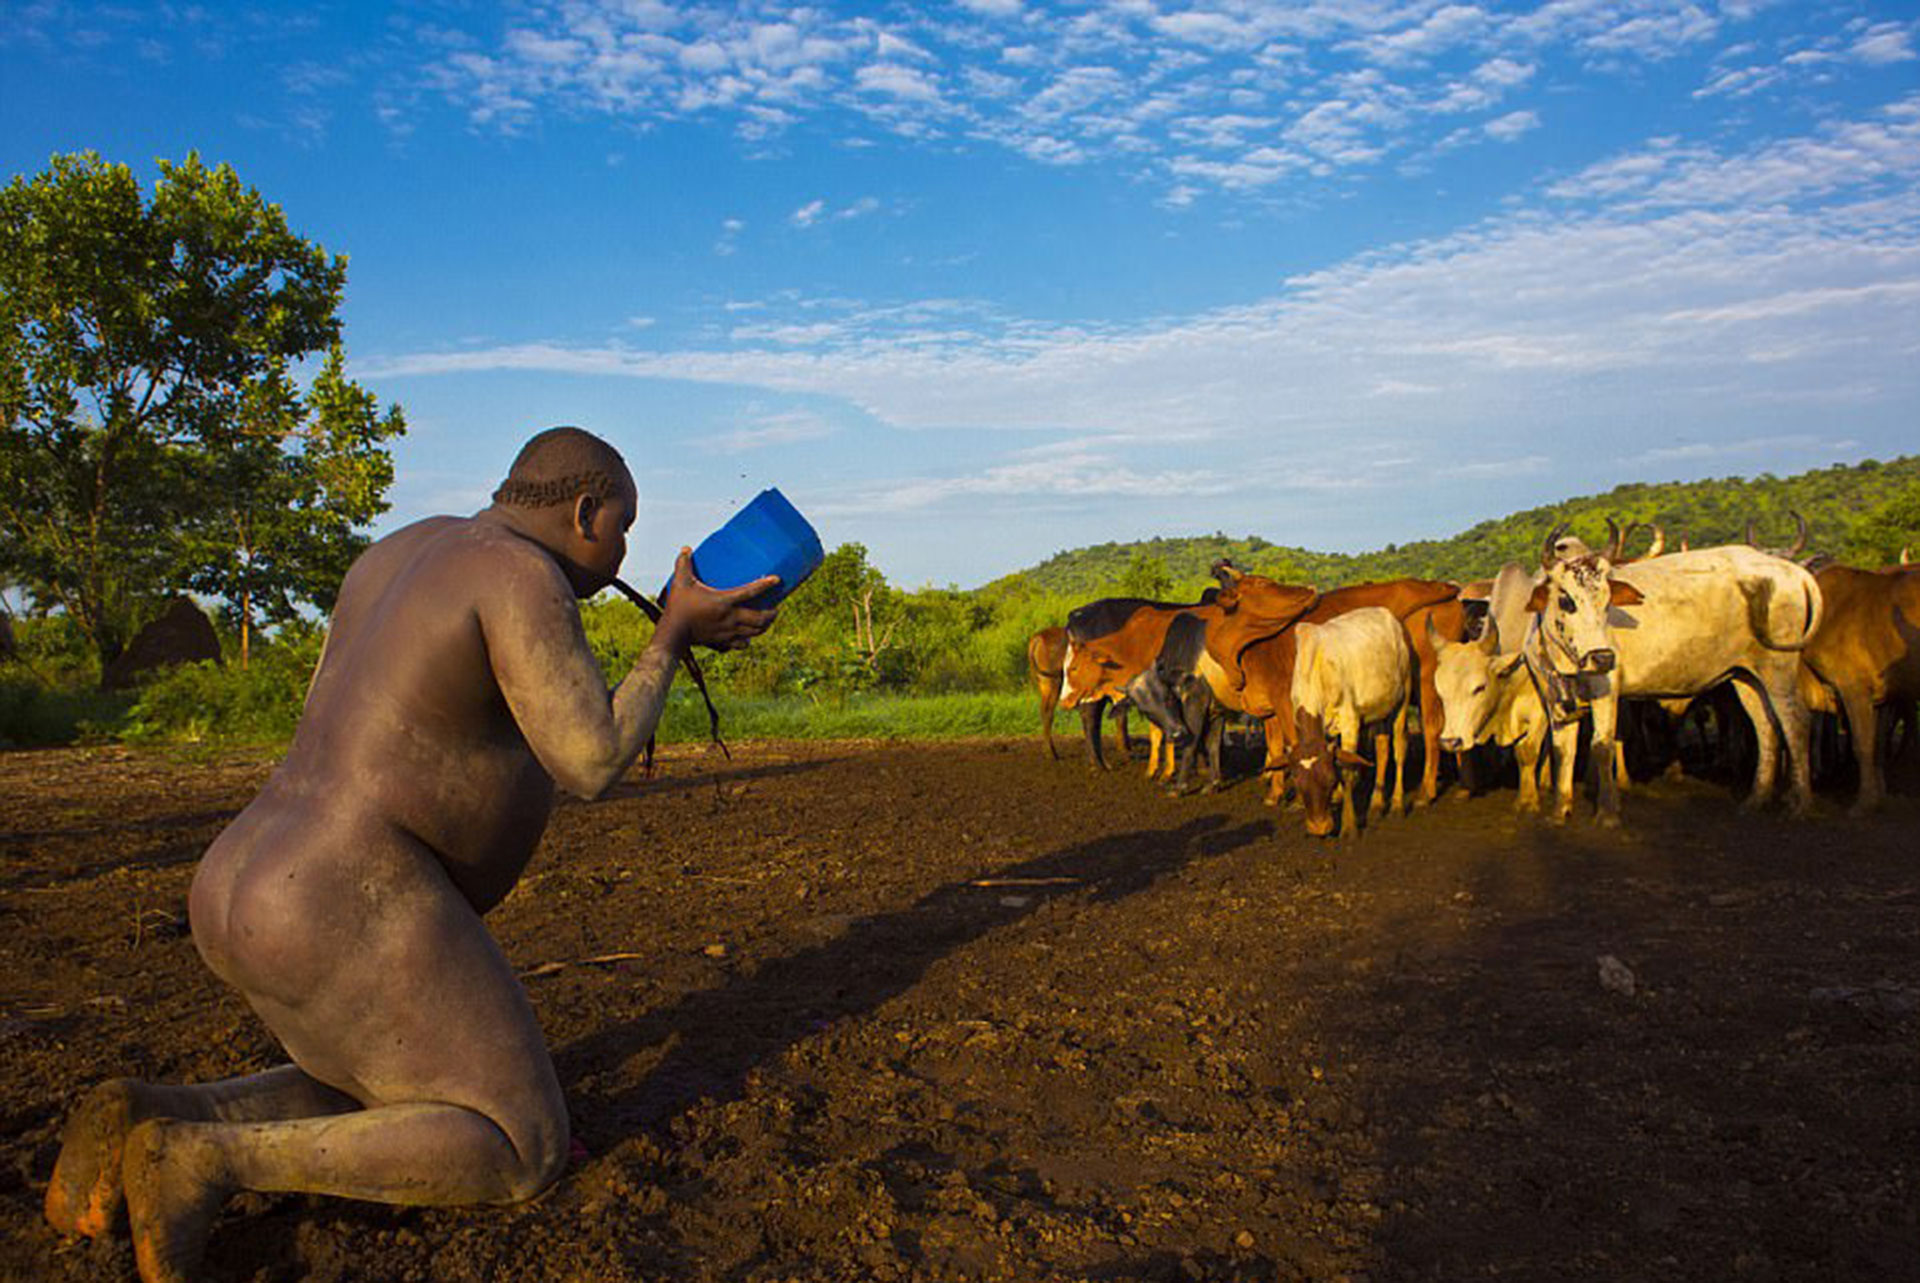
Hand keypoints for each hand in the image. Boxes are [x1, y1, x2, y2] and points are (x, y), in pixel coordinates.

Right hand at [660, 548, 778, 652]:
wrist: (673, 634)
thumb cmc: (678, 607)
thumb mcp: (680, 582)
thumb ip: (683, 564)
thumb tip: (685, 548)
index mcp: (724, 601)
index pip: (751, 591)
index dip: (766, 585)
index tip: (777, 580)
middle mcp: (731, 618)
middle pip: (760, 618)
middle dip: (772, 613)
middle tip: (775, 607)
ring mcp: (729, 632)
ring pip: (755, 632)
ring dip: (764, 626)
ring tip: (767, 620)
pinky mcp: (723, 642)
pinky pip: (742, 644)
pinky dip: (748, 640)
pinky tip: (748, 637)